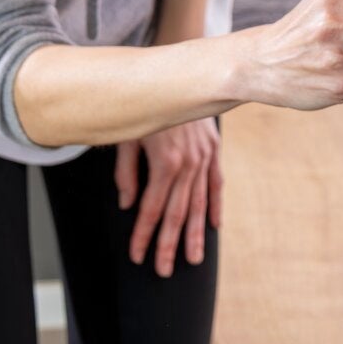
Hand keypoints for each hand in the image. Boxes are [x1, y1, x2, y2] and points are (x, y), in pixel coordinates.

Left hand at [115, 117, 220, 277]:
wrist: (179, 72)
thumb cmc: (144, 104)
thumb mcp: (128, 135)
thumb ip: (126, 172)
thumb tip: (127, 205)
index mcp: (165, 163)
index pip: (150, 209)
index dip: (143, 235)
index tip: (137, 256)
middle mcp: (188, 164)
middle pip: (177, 214)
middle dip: (168, 244)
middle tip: (163, 271)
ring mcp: (204, 158)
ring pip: (198, 204)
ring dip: (195, 234)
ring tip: (192, 259)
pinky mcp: (214, 149)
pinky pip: (215, 183)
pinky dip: (214, 205)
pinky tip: (214, 226)